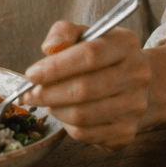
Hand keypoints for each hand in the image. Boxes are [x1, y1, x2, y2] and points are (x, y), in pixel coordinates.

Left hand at [21, 21, 152, 150]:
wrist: (134, 84)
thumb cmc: (101, 57)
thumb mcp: (85, 34)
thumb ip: (64, 32)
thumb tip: (49, 47)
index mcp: (126, 44)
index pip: (90, 55)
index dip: (56, 66)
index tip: (32, 74)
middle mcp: (137, 76)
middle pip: (84, 89)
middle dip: (48, 93)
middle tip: (29, 93)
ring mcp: (134, 107)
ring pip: (82, 116)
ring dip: (55, 109)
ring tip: (46, 101)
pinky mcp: (126, 132)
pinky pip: (85, 134)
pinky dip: (66, 125)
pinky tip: (63, 112)